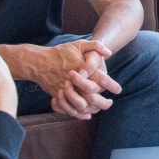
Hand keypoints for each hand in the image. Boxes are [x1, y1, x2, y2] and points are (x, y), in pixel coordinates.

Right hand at [0, 39, 121, 117]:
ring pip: (82, 106)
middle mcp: (75, 81)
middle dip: (104, 103)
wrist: (39, 62)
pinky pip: (70, 109)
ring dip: (93, 109)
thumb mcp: (78, 44)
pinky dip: (79, 114)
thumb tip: (109, 53)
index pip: (100, 79)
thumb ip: (95, 46)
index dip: (111, 85)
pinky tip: (87, 113)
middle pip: (93, 97)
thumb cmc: (61, 52)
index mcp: (82, 68)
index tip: (118, 90)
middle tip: (111, 103)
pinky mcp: (59, 96)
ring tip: (101, 107)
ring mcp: (66, 90)